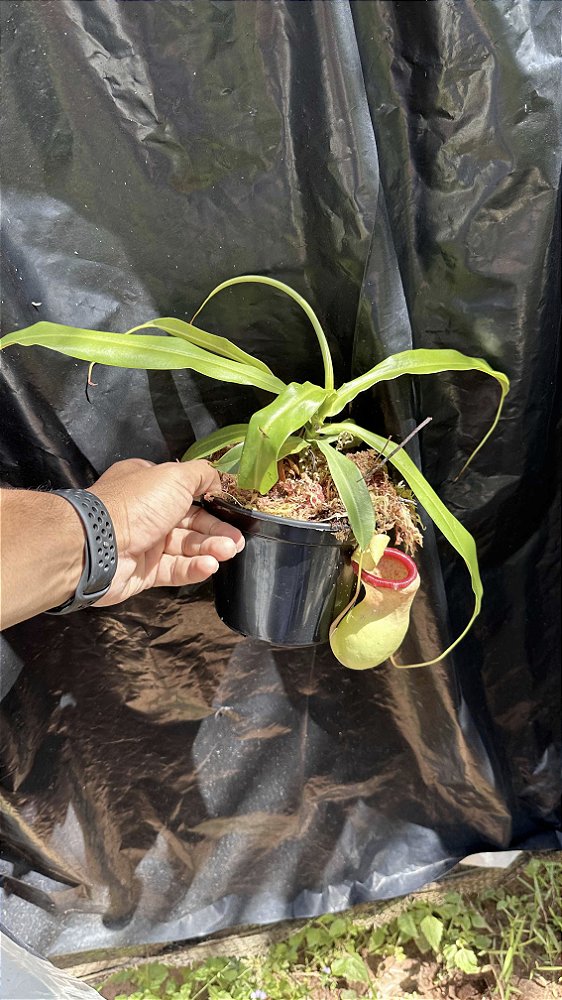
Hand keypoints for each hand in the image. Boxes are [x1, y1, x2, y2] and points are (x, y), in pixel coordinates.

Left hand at [91, 458, 243, 605]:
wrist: (97, 545)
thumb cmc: (134, 504)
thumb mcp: (174, 476)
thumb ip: (201, 475)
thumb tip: (218, 481)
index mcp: (149, 484)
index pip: (187, 492)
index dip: (211, 501)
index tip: (232, 511)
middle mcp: (146, 512)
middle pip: (191, 522)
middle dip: (216, 530)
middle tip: (237, 540)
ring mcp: (145, 542)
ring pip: (185, 547)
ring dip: (209, 549)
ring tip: (228, 551)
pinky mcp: (144, 571)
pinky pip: (174, 569)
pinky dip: (194, 568)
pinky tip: (209, 566)